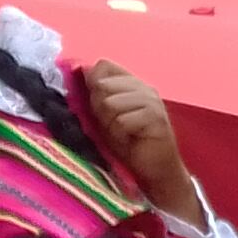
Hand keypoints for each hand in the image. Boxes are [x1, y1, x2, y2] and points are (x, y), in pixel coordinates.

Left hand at [77, 58, 208, 226]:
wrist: (155, 171)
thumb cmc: (128, 145)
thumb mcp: (105, 116)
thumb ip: (95, 94)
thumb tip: (82, 70)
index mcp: (131, 84)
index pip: (104, 65)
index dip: (94, 83)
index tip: (99, 106)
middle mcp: (143, 87)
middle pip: (103, 84)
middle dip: (100, 108)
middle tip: (113, 125)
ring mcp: (152, 101)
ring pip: (110, 103)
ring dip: (110, 124)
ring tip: (122, 134)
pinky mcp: (156, 118)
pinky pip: (122, 121)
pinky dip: (120, 135)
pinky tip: (130, 141)